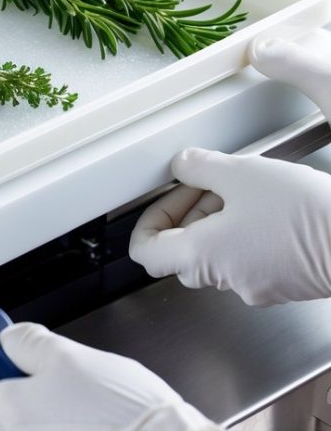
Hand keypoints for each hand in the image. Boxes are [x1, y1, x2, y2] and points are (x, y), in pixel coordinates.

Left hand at [0, 322, 218, 429]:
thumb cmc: (126, 413)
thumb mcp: (76, 358)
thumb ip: (32, 345)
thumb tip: (9, 338)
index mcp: (10, 410)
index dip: (8, 383)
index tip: (19, 376)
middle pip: (0, 430)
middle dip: (23, 417)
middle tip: (59, 404)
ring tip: (82, 424)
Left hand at [129, 30, 330, 305]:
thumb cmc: (303, 215)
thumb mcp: (240, 172)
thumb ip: (200, 167)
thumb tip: (182, 165)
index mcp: (204, 256)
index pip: (147, 252)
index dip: (148, 220)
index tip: (162, 195)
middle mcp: (226, 279)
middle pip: (184, 248)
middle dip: (190, 208)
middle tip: (207, 179)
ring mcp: (256, 284)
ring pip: (217, 250)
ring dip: (219, 215)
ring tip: (242, 184)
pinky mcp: (282, 282)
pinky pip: (247, 255)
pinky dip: (245, 229)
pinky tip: (267, 202)